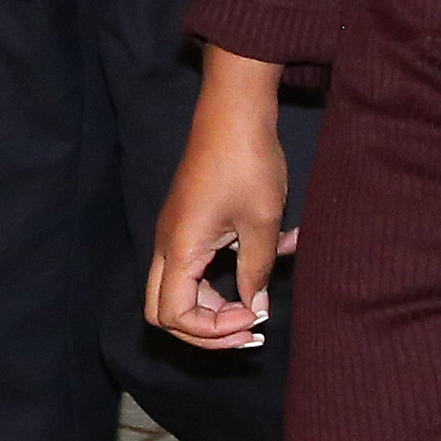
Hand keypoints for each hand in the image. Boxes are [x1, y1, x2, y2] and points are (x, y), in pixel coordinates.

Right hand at [148, 45, 296, 351]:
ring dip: (218, 306)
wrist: (234, 111)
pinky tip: (276, 256)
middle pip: (164, 311)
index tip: (252, 315)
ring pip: (182, 290)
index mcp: (179, 249)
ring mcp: (176, 234)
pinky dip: (228, 274)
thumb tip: (255, 308)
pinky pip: (199, 264)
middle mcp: (168, 245)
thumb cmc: (246, 162)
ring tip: (260, 305)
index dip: (212, 329)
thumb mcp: (262, 224)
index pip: (174, 316)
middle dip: (205, 330)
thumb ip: (257, 272)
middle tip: (246, 330)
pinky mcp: (189, 223)